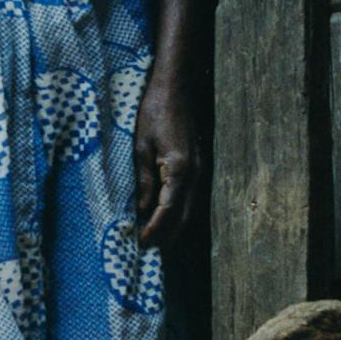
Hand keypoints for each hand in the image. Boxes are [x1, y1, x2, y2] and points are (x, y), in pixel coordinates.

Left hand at [133, 75, 202, 250]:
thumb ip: (144, 181)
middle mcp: (195, 174)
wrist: (175, 89)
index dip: (155, 229)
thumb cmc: (155, 113)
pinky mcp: (197, 166)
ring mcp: (200, 171)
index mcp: (180, 169)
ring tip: (155, 241)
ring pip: (189, 209)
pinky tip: (165, 217)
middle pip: (183, 216)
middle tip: (146, 250)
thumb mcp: (141, 148)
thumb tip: (143, 211)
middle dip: (166, 235)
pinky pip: (189, 197)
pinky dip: (178, 212)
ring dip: (173, 227)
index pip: (168, 210)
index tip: (140, 243)